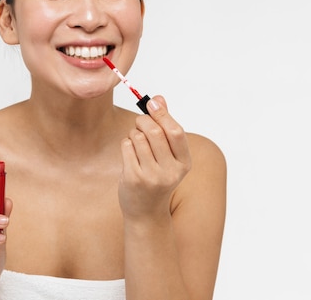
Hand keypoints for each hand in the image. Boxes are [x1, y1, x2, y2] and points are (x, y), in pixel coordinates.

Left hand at [119, 95, 191, 219]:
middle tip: (140, 124)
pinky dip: (126, 144)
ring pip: (137, 137)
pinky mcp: (133, 178)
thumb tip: (159, 98)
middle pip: (154, 132)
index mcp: (184, 163)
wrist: (146, 211)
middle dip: (143, 121)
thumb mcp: (168, 155)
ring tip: (136, 144)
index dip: (163, 114)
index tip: (152, 103)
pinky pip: (126, 147)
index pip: (175, 132)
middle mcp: (170, 171)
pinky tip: (130, 155)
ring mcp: (151, 176)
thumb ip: (165, 125)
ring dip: (133, 134)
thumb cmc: (157, 176)